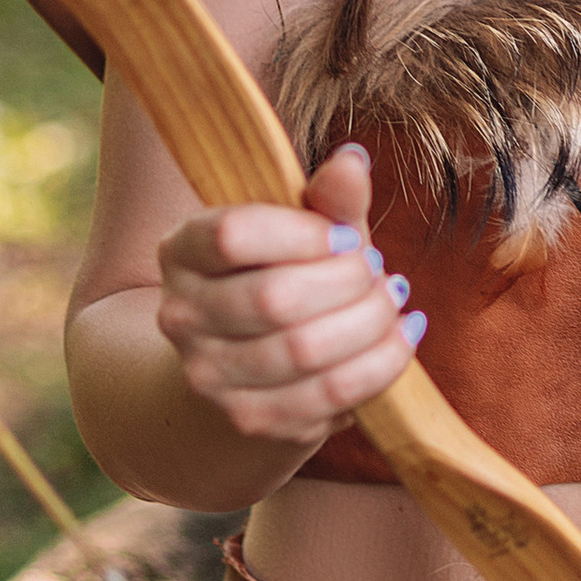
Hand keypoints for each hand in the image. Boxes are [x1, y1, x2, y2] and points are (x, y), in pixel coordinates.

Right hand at [153, 142, 423, 456]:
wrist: (249, 368)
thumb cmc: (285, 277)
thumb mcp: (304, 231)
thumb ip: (328, 198)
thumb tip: (354, 161)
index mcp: (183, 251)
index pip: (234, 235)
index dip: (304, 233)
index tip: (347, 236)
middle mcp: (180, 316)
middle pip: (276, 298)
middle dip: (350, 281)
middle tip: (381, 271)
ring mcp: (209, 376)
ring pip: (306, 350)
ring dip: (371, 323)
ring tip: (393, 303)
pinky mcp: (250, 420)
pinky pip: (329, 394)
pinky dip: (381, 365)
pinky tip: (400, 339)